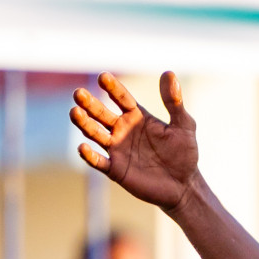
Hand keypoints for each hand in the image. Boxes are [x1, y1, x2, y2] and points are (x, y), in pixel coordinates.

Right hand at [71, 72, 199, 213]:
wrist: (183, 185)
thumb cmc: (184, 153)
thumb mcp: (184, 125)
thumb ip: (174, 102)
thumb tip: (169, 73)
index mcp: (137, 117)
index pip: (121, 98)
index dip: (112, 88)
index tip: (103, 77)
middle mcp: (122, 130)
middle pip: (101, 114)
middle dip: (89, 103)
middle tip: (78, 93)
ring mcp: (117, 149)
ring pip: (95, 133)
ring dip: (84, 124)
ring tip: (74, 112)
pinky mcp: (115, 169)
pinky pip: (98, 161)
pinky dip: (89, 156)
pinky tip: (83, 147)